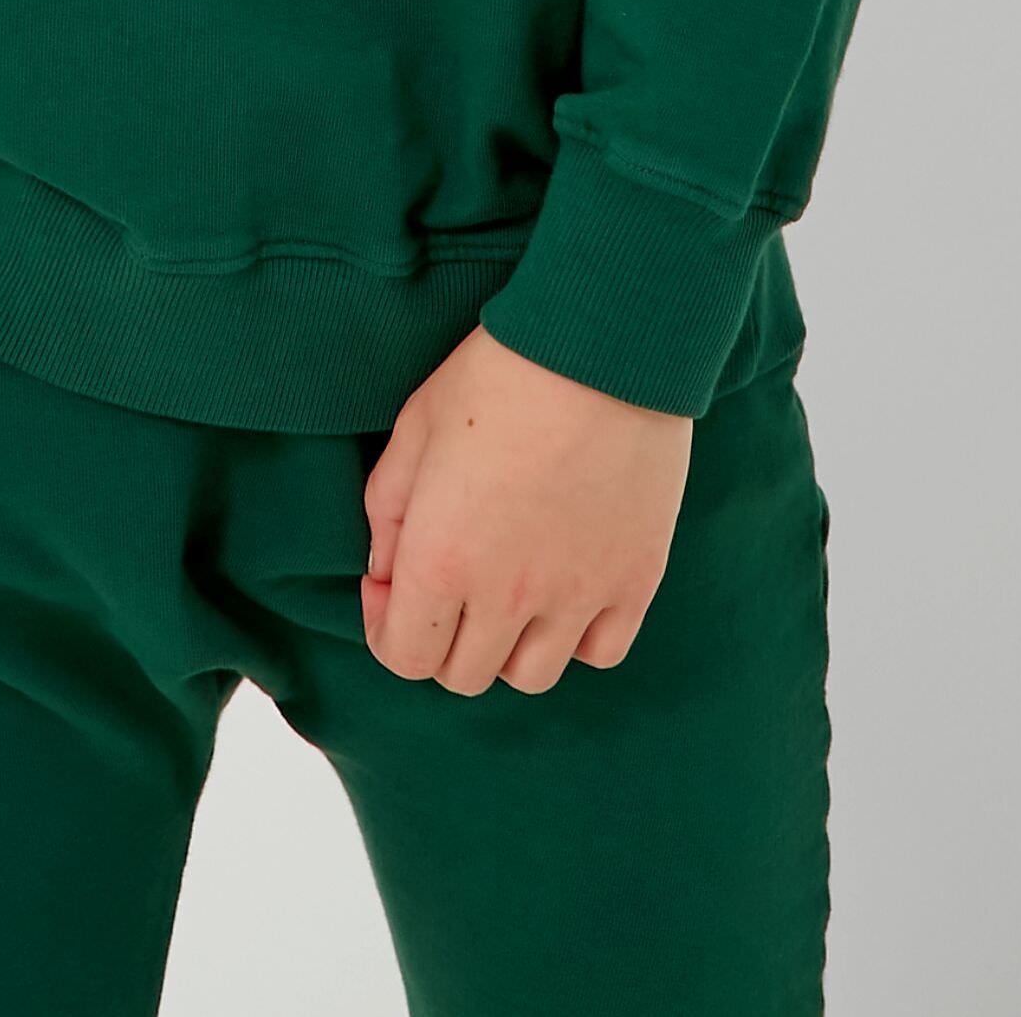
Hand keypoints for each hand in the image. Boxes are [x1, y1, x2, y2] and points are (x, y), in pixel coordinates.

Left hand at [358, 323, 693, 692]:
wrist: (603, 343)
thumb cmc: (499, 373)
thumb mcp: (417, 425)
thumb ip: (387, 509)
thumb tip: (385, 569)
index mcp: (442, 557)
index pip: (402, 657)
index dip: (386, 628)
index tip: (391, 584)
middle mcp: (507, 594)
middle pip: (464, 675)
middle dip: (442, 636)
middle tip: (450, 580)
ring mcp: (577, 594)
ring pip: (530, 676)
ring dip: (509, 644)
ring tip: (510, 588)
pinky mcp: (635, 581)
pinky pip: (600, 652)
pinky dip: (577, 636)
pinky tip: (567, 588)